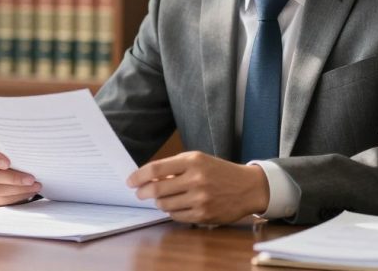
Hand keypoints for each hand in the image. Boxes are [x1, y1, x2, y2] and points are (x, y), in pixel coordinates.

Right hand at [0, 141, 40, 206]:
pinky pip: (0, 200)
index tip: (8, 163)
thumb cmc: (10, 155)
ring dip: (19, 189)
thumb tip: (28, 153)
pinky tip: (28, 192)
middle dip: (14, 178)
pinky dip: (17, 197)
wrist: (8, 168)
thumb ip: (12, 150)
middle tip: (31, 179)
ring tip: (35, 186)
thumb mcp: (9, 149)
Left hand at [126, 151, 269, 224]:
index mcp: (193, 161)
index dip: (139, 176)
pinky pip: (176, 216)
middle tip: (139, 193)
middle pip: (157, 189)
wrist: (248, 187)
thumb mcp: (198, 160)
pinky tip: (175, 206)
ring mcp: (200, 199)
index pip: (156, 169)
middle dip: (143, 192)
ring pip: (165, 204)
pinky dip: (171, 211)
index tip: (130, 181)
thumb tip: (148, 177)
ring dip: (158, 202)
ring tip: (160, 199)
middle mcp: (196, 179)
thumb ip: (174, 166)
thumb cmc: (219, 171)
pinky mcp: (204, 215)